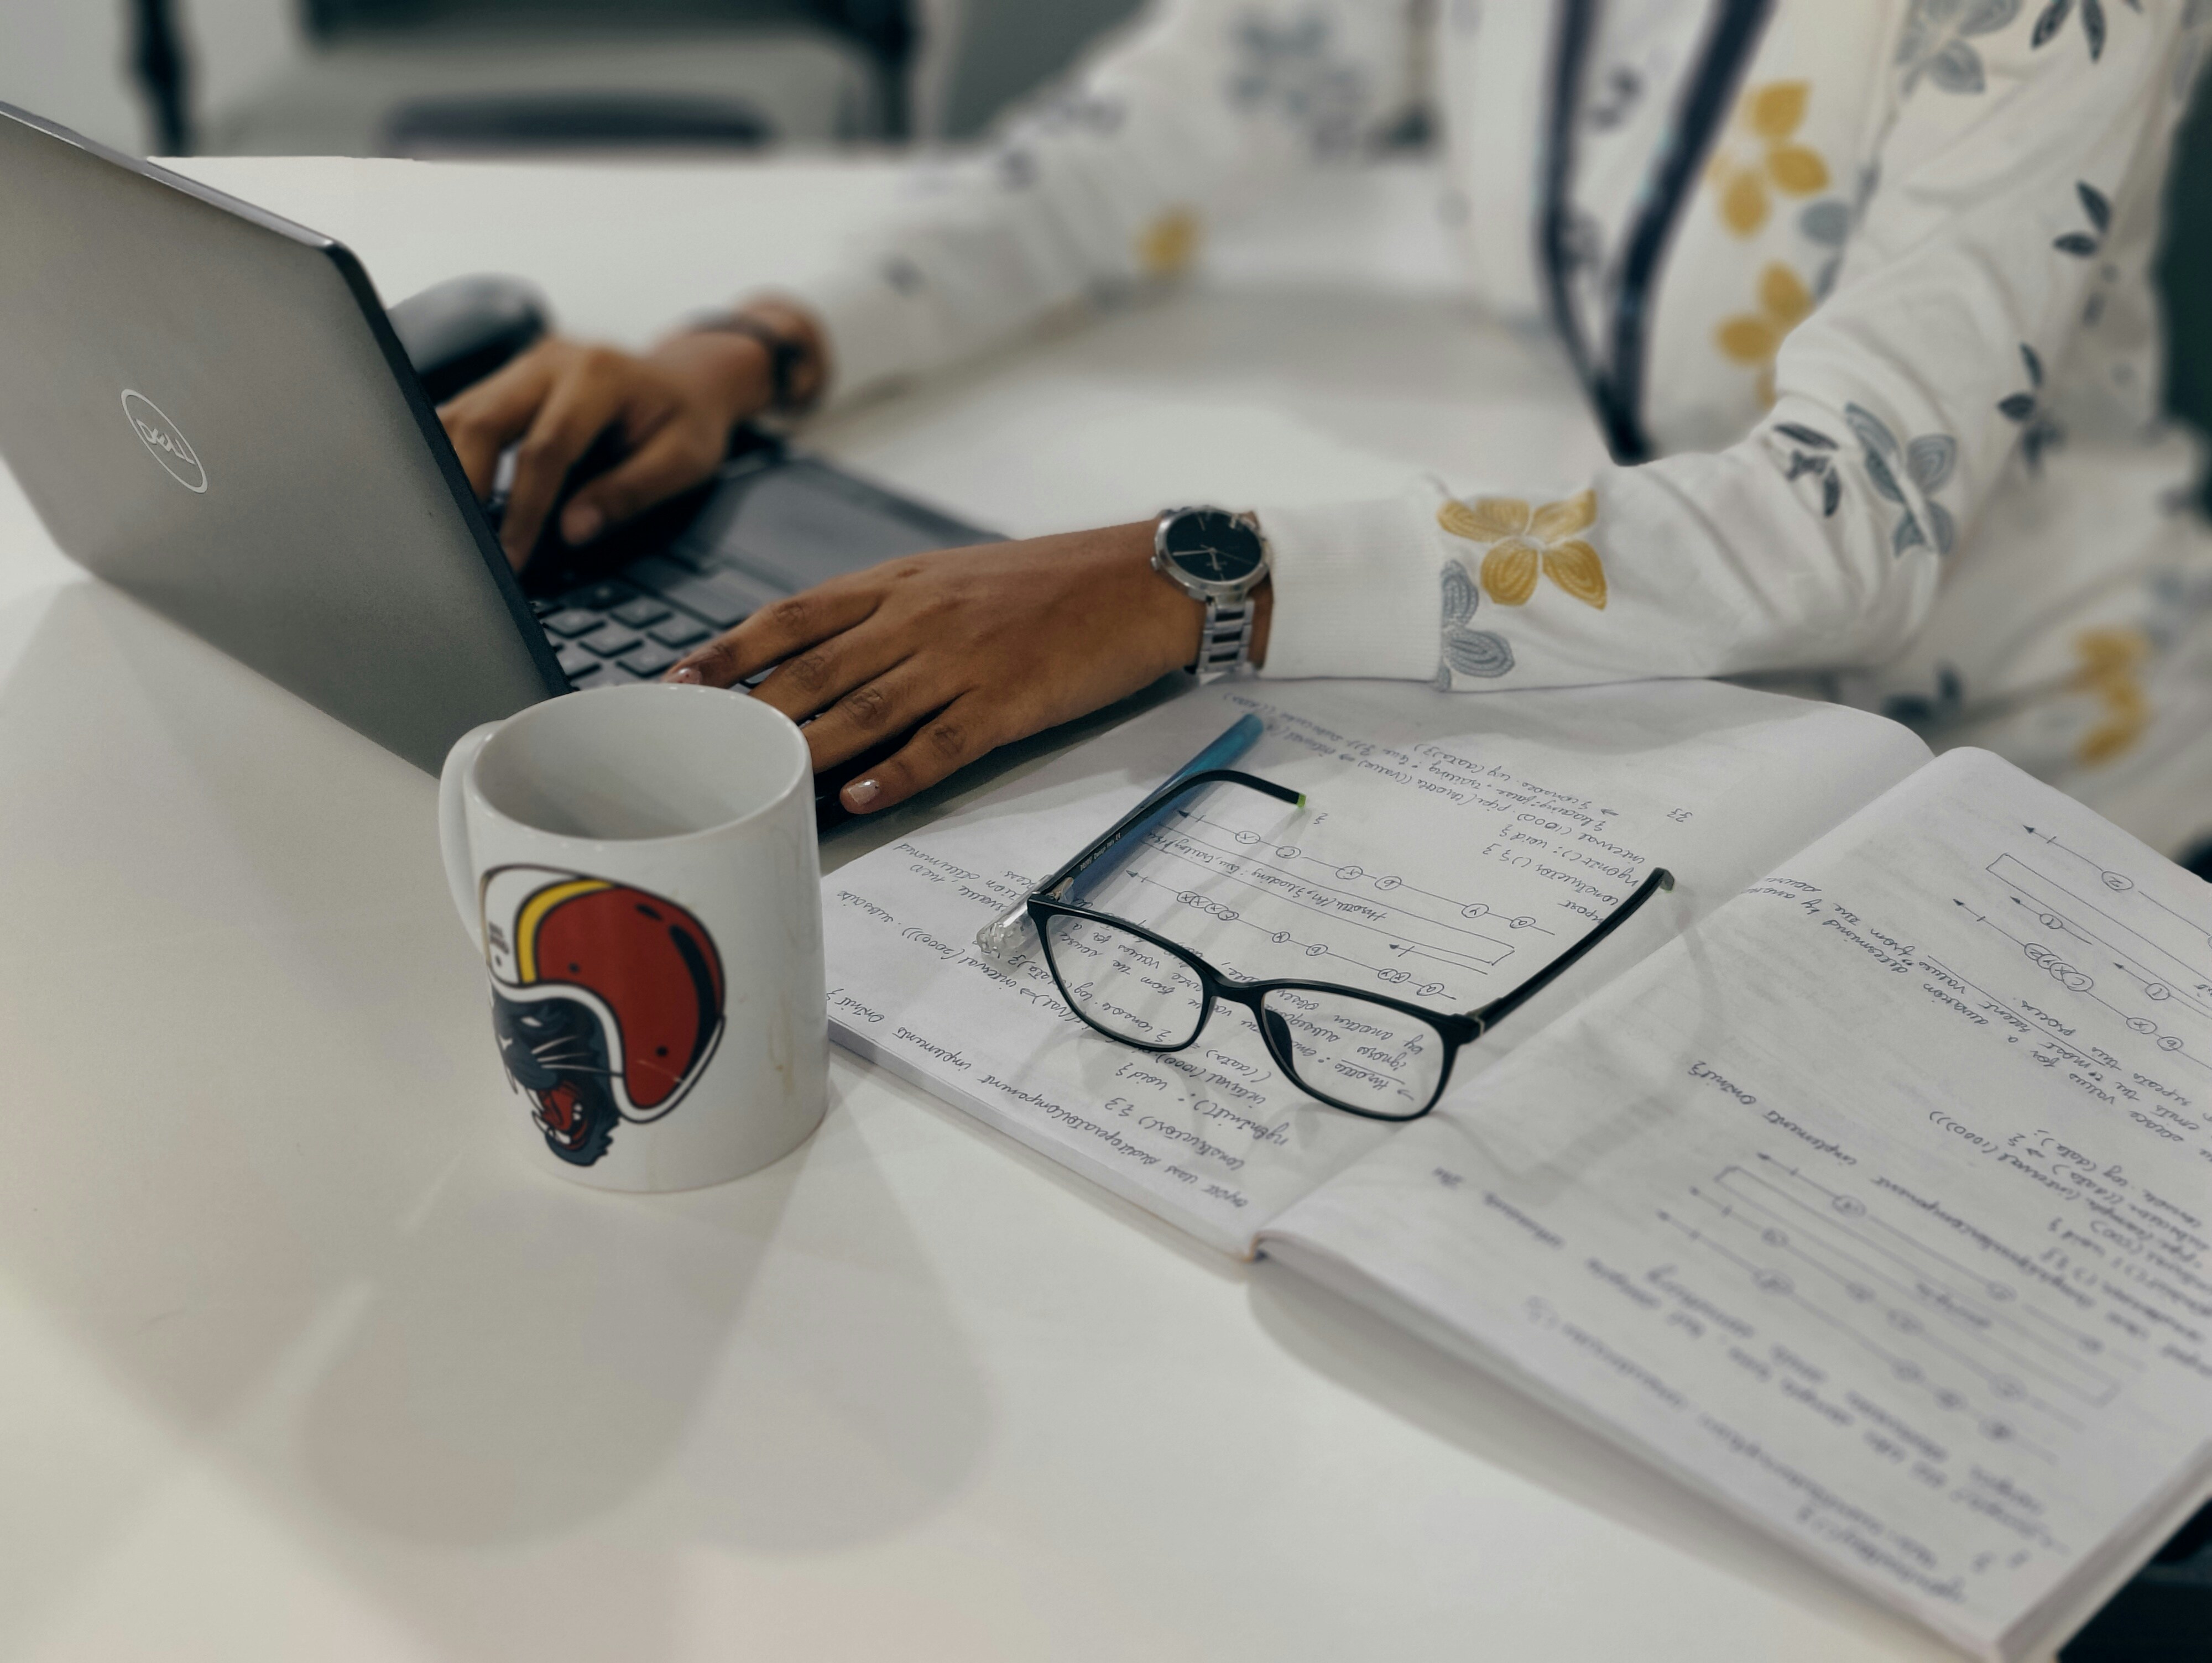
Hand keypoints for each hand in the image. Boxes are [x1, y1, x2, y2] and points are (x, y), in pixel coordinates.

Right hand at [436, 302, 822, 568]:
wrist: (690, 378)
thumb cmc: (688, 419)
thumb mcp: (683, 460)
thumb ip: (628, 493)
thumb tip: (573, 530)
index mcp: (599, 375)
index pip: (545, 449)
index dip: (524, 510)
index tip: (509, 558)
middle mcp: (552, 360)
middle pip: (484, 423)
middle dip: (465, 487)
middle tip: (459, 545)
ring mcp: (525, 365)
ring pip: (461, 413)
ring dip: (446, 470)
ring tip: (446, 525)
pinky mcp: (509, 378)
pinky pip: (465, 412)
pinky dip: (450, 453)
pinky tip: (449, 493)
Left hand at [665, 523, 1272, 813]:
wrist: (1142, 579)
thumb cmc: (1050, 582)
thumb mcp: (953, 576)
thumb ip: (886, 610)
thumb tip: (819, 650)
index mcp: (902, 584)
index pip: (795, 616)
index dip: (730, 649)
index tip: (679, 679)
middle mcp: (921, 617)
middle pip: (816, 668)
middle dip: (749, 710)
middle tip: (695, 746)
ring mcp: (965, 660)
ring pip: (866, 708)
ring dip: (806, 746)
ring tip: (754, 779)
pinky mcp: (1009, 701)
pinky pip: (941, 742)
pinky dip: (896, 772)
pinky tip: (857, 796)